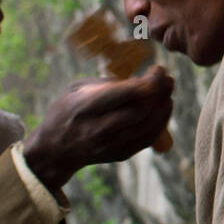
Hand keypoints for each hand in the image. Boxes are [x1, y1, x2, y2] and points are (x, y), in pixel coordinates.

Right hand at [23, 66, 173, 191]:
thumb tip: (142, 80)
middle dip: (159, 93)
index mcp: (83, 108)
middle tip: (167, 77)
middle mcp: (97, 130)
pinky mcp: (120, 154)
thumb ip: (107, 84)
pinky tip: (165, 106)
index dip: (145, 82)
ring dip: (163, 106)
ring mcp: (110, 145)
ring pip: (146, 127)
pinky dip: (161, 122)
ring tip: (169, 89)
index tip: (156, 69)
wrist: (55, 149)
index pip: (120, 96)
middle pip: (138, 112)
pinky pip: (147, 139)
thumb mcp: (76, 89)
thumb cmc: (67, 110)